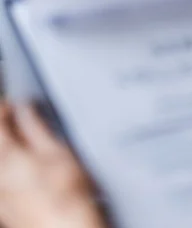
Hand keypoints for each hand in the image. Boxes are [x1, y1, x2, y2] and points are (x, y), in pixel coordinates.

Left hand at [0, 102, 107, 227]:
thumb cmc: (65, 197)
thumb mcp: (57, 151)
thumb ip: (37, 126)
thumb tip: (27, 109)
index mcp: (7, 154)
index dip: (7, 105)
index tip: (18, 104)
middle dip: (5, 126)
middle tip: (19, 119)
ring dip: (8, 145)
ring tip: (26, 142)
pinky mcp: (4, 206)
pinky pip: (2, 176)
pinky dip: (10, 164)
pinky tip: (27, 167)